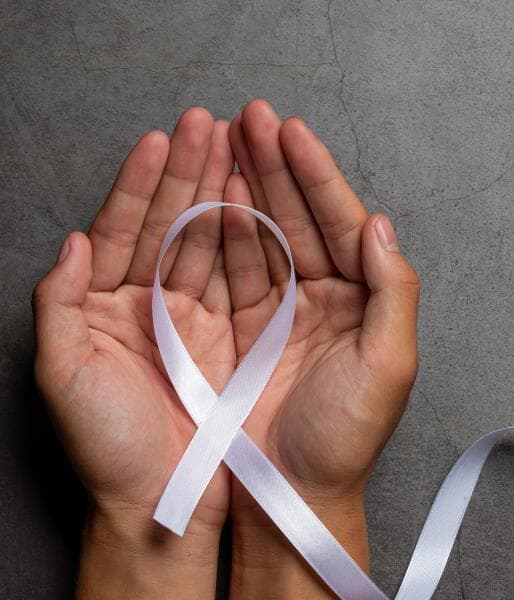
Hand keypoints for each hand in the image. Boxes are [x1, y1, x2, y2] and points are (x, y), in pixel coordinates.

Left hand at [32, 108, 235, 598]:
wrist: (165, 499)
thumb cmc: (110, 449)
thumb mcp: (64, 379)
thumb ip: (57, 305)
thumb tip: (72, 242)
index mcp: (103, 307)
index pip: (122, 230)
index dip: (141, 184)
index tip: (162, 140)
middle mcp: (148, 304)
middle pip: (169, 224)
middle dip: (188, 172)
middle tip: (209, 124)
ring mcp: (192, 316)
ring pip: (207, 242)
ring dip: (220, 193)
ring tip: (235, 146)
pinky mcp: (230, 335)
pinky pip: (237, 277)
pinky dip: (247, 239)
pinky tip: (254, 202)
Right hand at [223, 100, 419, 598]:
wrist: (292, 493)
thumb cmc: (344, 437)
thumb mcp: (389, 366)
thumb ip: (394, 292)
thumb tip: (381, 224)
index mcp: (363, 300)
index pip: (341, 223)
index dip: (317, 176)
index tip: (292, 131)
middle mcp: (326, 296)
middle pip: (299, 217)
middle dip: (277, 166)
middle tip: (251, 117)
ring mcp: (282, 308)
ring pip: (263, 232)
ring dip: (247, 185)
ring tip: (227, 139)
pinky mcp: (244, 326)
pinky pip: (233, 266)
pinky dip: (222, 227)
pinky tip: (213, 192)